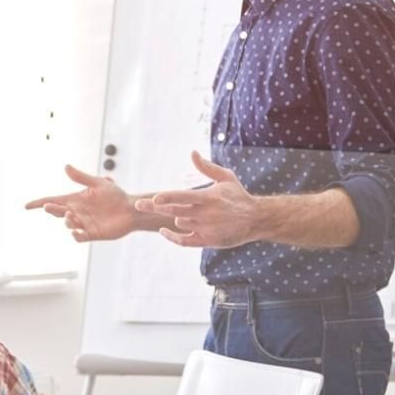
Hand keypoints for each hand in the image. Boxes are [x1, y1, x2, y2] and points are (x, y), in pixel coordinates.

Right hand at [24, 164, 140, 241]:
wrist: (131, 209)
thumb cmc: (115, 195)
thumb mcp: (98, 183)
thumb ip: (81, 177)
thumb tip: (66, 166)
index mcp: (75, 200)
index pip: (53, 201)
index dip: (39, 203)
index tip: (26, 206)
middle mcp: (76, 212)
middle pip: (57, 212)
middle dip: (51, 210)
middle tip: (48, 207)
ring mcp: (84, 224)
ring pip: (68, 224)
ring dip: (66, 220)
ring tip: (70, 215)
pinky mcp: (93, 234)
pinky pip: (80, 237)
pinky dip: (76, 235)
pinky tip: (76, 231)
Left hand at [135, 152, 261, 248]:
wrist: (255, 219)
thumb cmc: (238, 196)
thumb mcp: (226, 177)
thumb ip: (206, 167)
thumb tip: (192, 152)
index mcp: (209, 197)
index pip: (184, 197)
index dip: (168, 198)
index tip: (154, 198)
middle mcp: (206, 214)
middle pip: (175, 211)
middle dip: (155, 208)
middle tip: (138, 205)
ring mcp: (206, 229)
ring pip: (180, 223)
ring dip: (175, 218)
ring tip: (182, 212)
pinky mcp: (207, 241)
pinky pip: (184, 241)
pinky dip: (172, 237)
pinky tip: (163, 230)